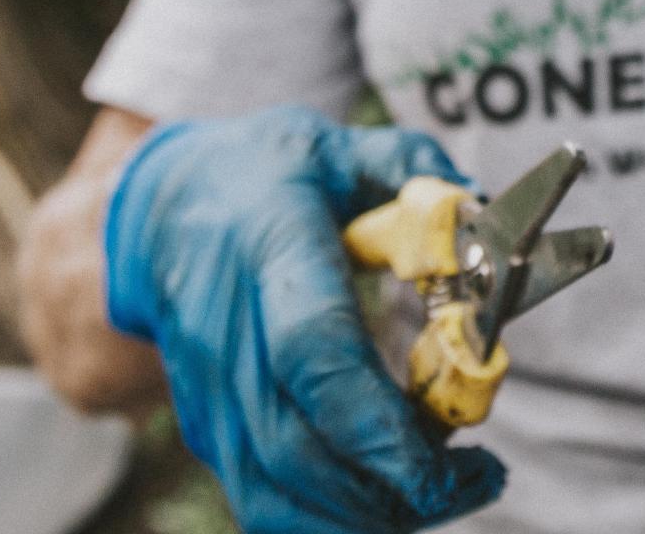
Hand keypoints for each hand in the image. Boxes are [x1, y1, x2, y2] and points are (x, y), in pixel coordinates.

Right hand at [102, 107, 505, 532]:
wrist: (163, 205)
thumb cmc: (270, 175)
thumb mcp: (342, 148)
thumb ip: (416, 174)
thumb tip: (481, 215)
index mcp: (269, 245)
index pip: (312, 350)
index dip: (373, 420)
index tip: (443, 460)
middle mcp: (225, 328)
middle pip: (297, 445)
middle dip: (391, 487)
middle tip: (478, 478)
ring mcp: (206, 388)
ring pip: (272, 492)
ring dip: (366, 516)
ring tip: (449, 491)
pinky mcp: (205, 426)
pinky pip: (260, 499)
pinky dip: (329, 519)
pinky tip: (393, 498)